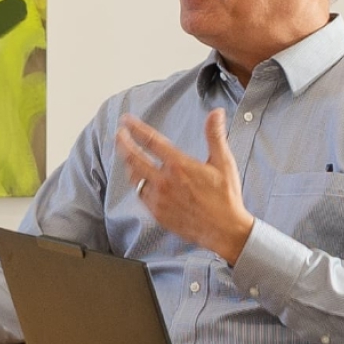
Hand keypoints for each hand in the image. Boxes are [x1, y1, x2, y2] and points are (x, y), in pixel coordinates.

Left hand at [115, 110, 256, 260]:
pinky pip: (140, 195)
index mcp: (179, 166)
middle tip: (118, 134)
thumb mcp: (223, 163)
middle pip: (134, 158)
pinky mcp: (157, 213)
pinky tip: (139, 179)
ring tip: (127, 155)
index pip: (151, 141)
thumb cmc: (225, 197)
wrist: (224, 230)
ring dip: (128, 163)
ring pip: (134, 177)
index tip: (126, 120)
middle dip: (123, 143)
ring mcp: (159, 198)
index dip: (135, 128)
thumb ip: (215, 136)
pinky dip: (137, 183)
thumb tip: (216, 113)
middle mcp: (165, 181)